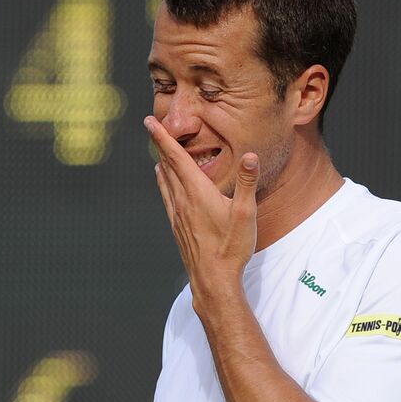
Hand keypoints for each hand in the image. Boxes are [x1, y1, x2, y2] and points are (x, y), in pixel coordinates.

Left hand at [144, 115, 259, 311]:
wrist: (213, 280)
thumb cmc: (231, 248)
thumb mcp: (245, 213)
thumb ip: (247, 182)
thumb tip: (251, 155)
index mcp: (197, 192)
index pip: (176, 157)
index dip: (162, 137)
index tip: (149, 121)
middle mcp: (182, 201)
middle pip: (167, 166)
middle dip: (161, 145)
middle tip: (153, 126)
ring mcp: (177, 215)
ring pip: (164, 182)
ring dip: (162, 163)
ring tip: (158, 151)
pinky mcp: (177, 227)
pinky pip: (166, 197)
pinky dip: (163, 183)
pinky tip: (163, 183)